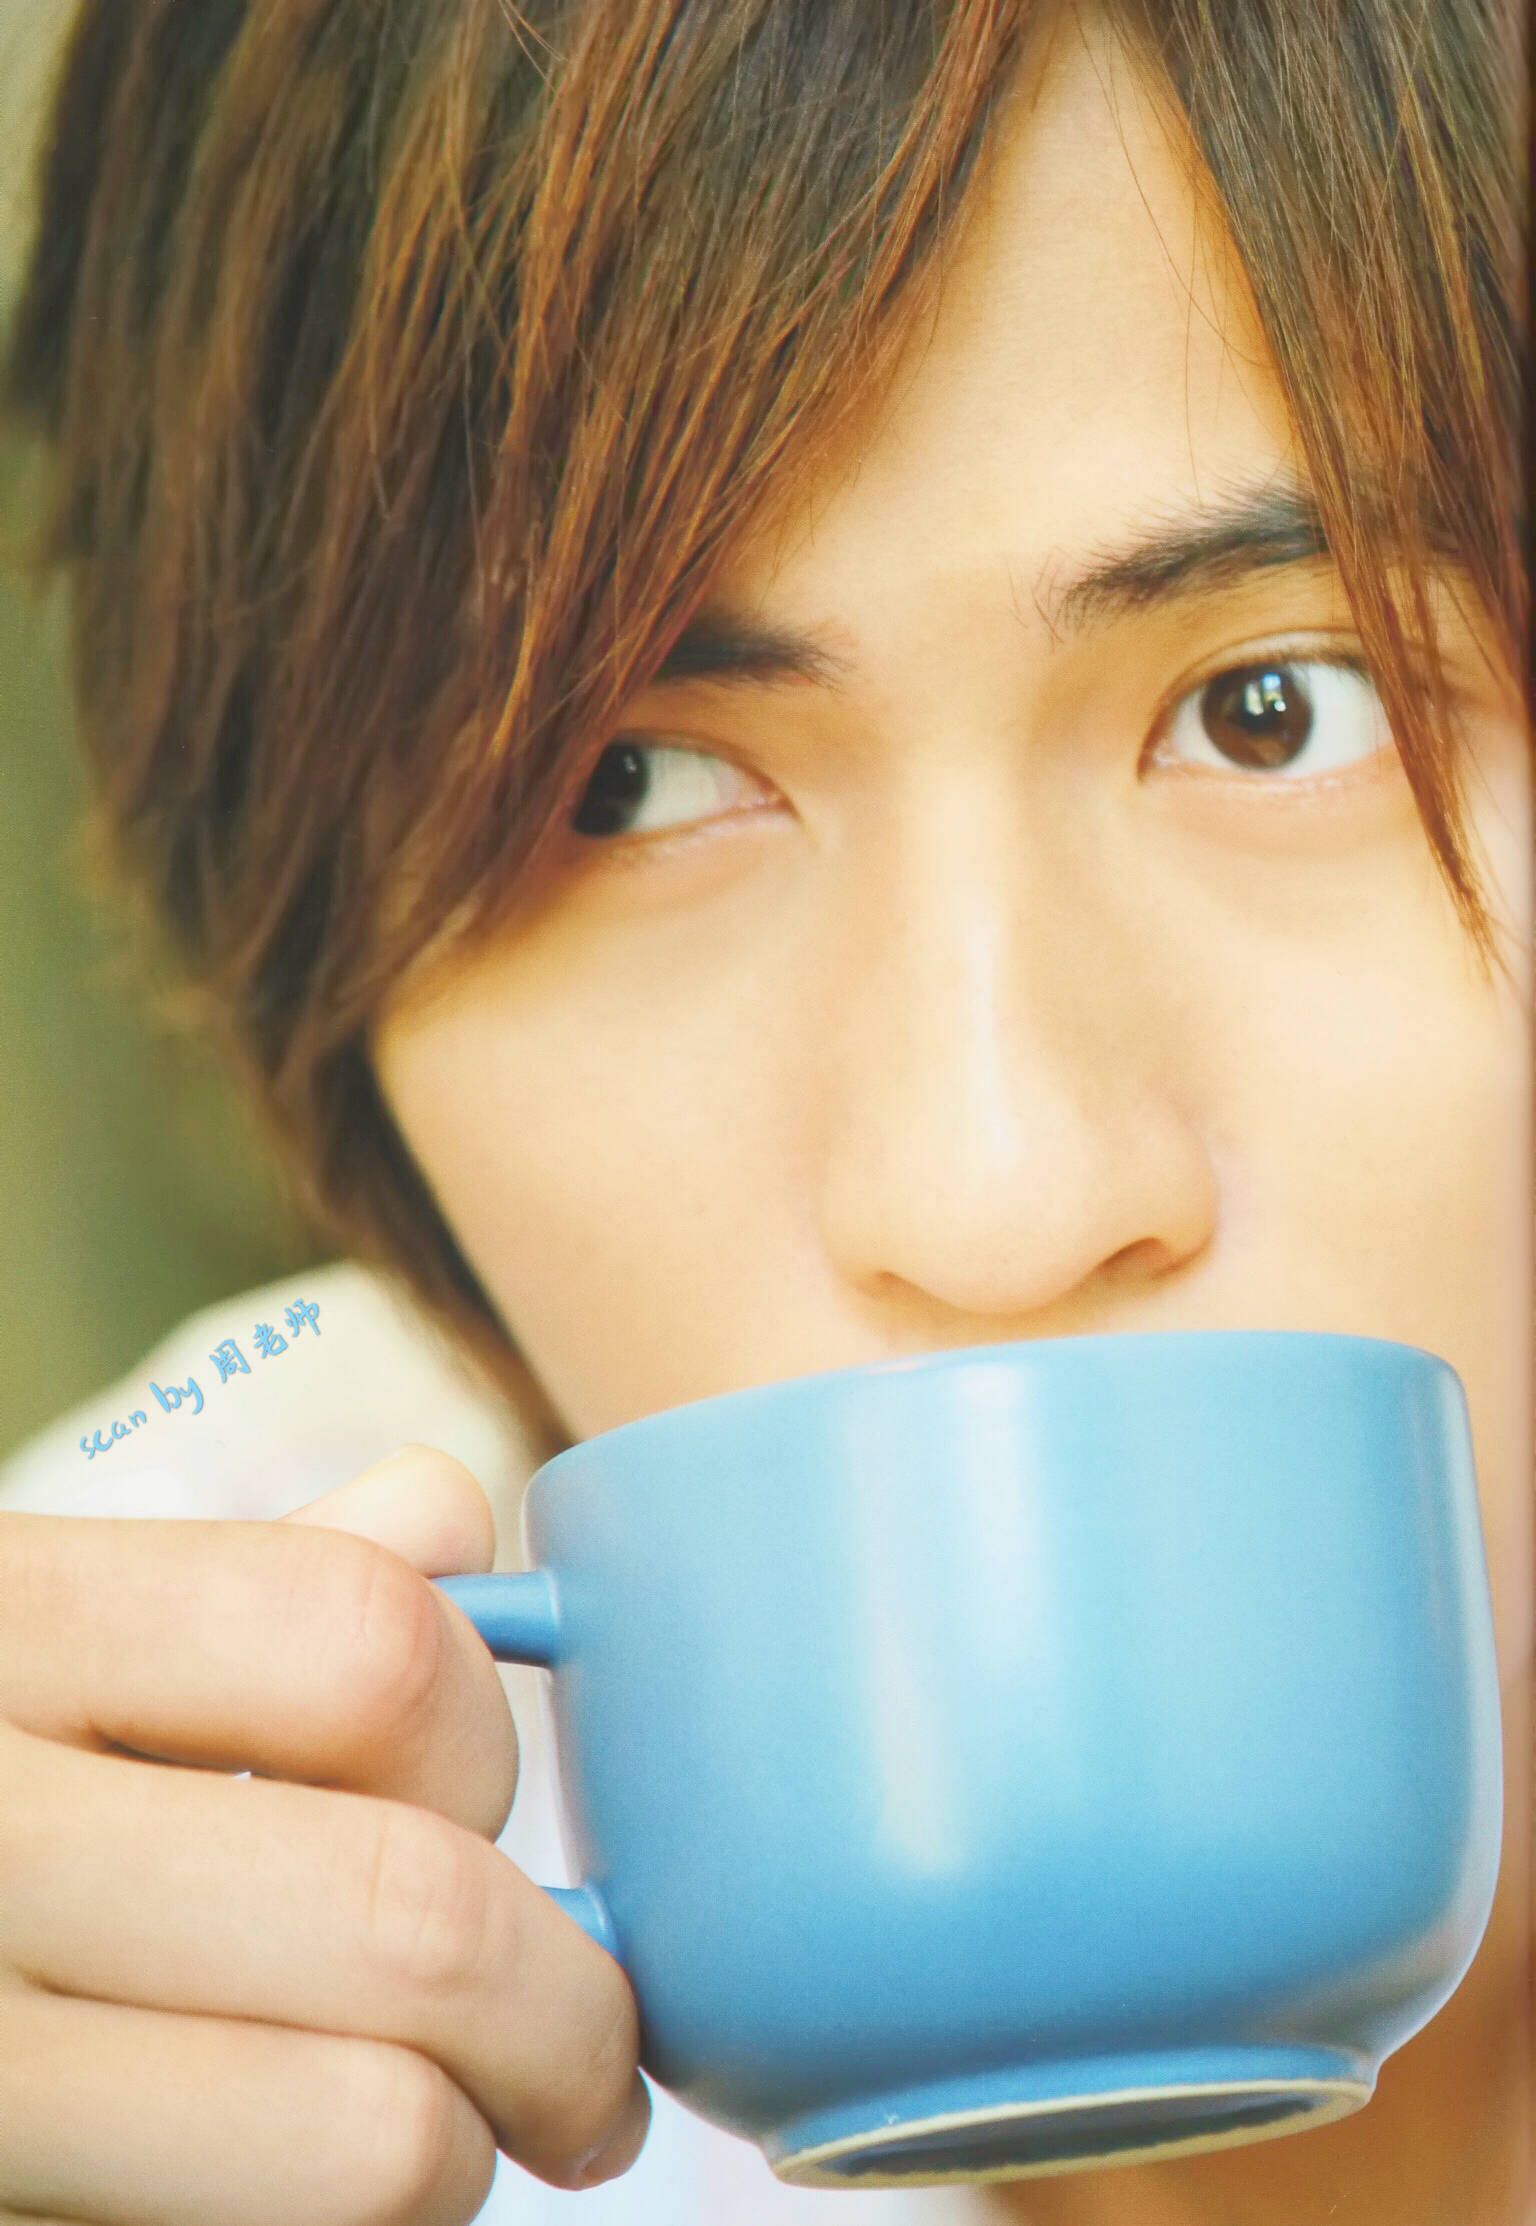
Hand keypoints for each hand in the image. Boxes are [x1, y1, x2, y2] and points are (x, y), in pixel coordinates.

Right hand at [0, 1445, 649, 2223]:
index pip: (364, 1640)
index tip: (495, 1819)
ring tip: (439, 2145)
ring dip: (460, 2157)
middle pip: (407, 1912)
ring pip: (368, 2137)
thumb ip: (244, 1583)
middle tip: (585, 2068)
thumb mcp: (31, 1640)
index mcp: (8, 1631)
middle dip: (566, 2010)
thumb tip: (447, 1505)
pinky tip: (287, 2194)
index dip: (484, 1739)